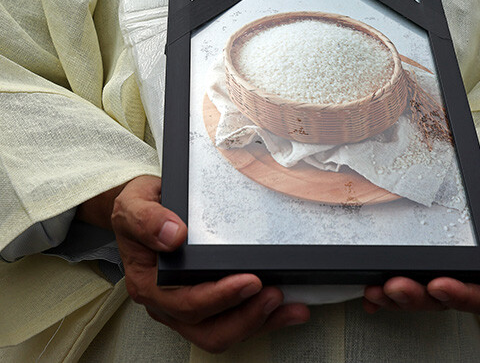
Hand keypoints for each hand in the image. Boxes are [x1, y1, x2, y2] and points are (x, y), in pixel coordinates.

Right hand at [108, 176, 309, 352]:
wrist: (139, 208)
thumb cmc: (137, 209)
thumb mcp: (133, 204)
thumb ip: (147, 220)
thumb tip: (173, 235)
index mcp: (150, 283)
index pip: (188, 303)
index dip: (220, 298)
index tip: (249, 280)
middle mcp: (167, 302)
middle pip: (209, 328)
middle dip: (246, 316)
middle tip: (275, 294)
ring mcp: (185, 306)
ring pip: (223, 331)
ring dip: (259, 322)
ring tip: (288, 306)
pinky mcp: (204, 302)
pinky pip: (231, 319)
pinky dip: (261, 318)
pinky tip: (285, 307)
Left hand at [363, 161, 479, 315]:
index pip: (478, 294)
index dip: (458, 294)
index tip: (439, 285)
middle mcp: (464, 274)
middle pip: (441, 298)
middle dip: (416, 296)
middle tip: (396, 285)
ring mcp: (441, 268)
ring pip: (419, 293)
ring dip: (396, 297)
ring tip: (377, 289)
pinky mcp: (421, 258)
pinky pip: (404, 278)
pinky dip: (384, 290)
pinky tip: (369, 290)